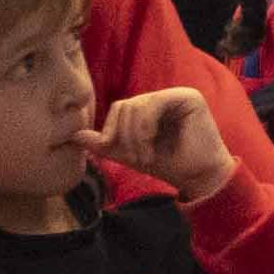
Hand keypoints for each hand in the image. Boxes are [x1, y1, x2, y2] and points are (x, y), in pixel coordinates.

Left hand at [96, 88, 236, 203]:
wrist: (199, 178)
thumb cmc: (169, 165)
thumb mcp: (130, 153)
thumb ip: (105, 143)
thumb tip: (74, 136)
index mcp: (150, 106)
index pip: (120, 108)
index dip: (112, 130)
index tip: (117, 154)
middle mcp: (164, 97)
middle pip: (126, 105)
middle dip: (123, 135)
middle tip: (134, 159)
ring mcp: (177, 95)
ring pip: (137, 105)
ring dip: (134, 136)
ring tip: (145, 157)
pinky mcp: (188, 98)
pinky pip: (154, 104)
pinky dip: (146, 128)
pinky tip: (152, 147)